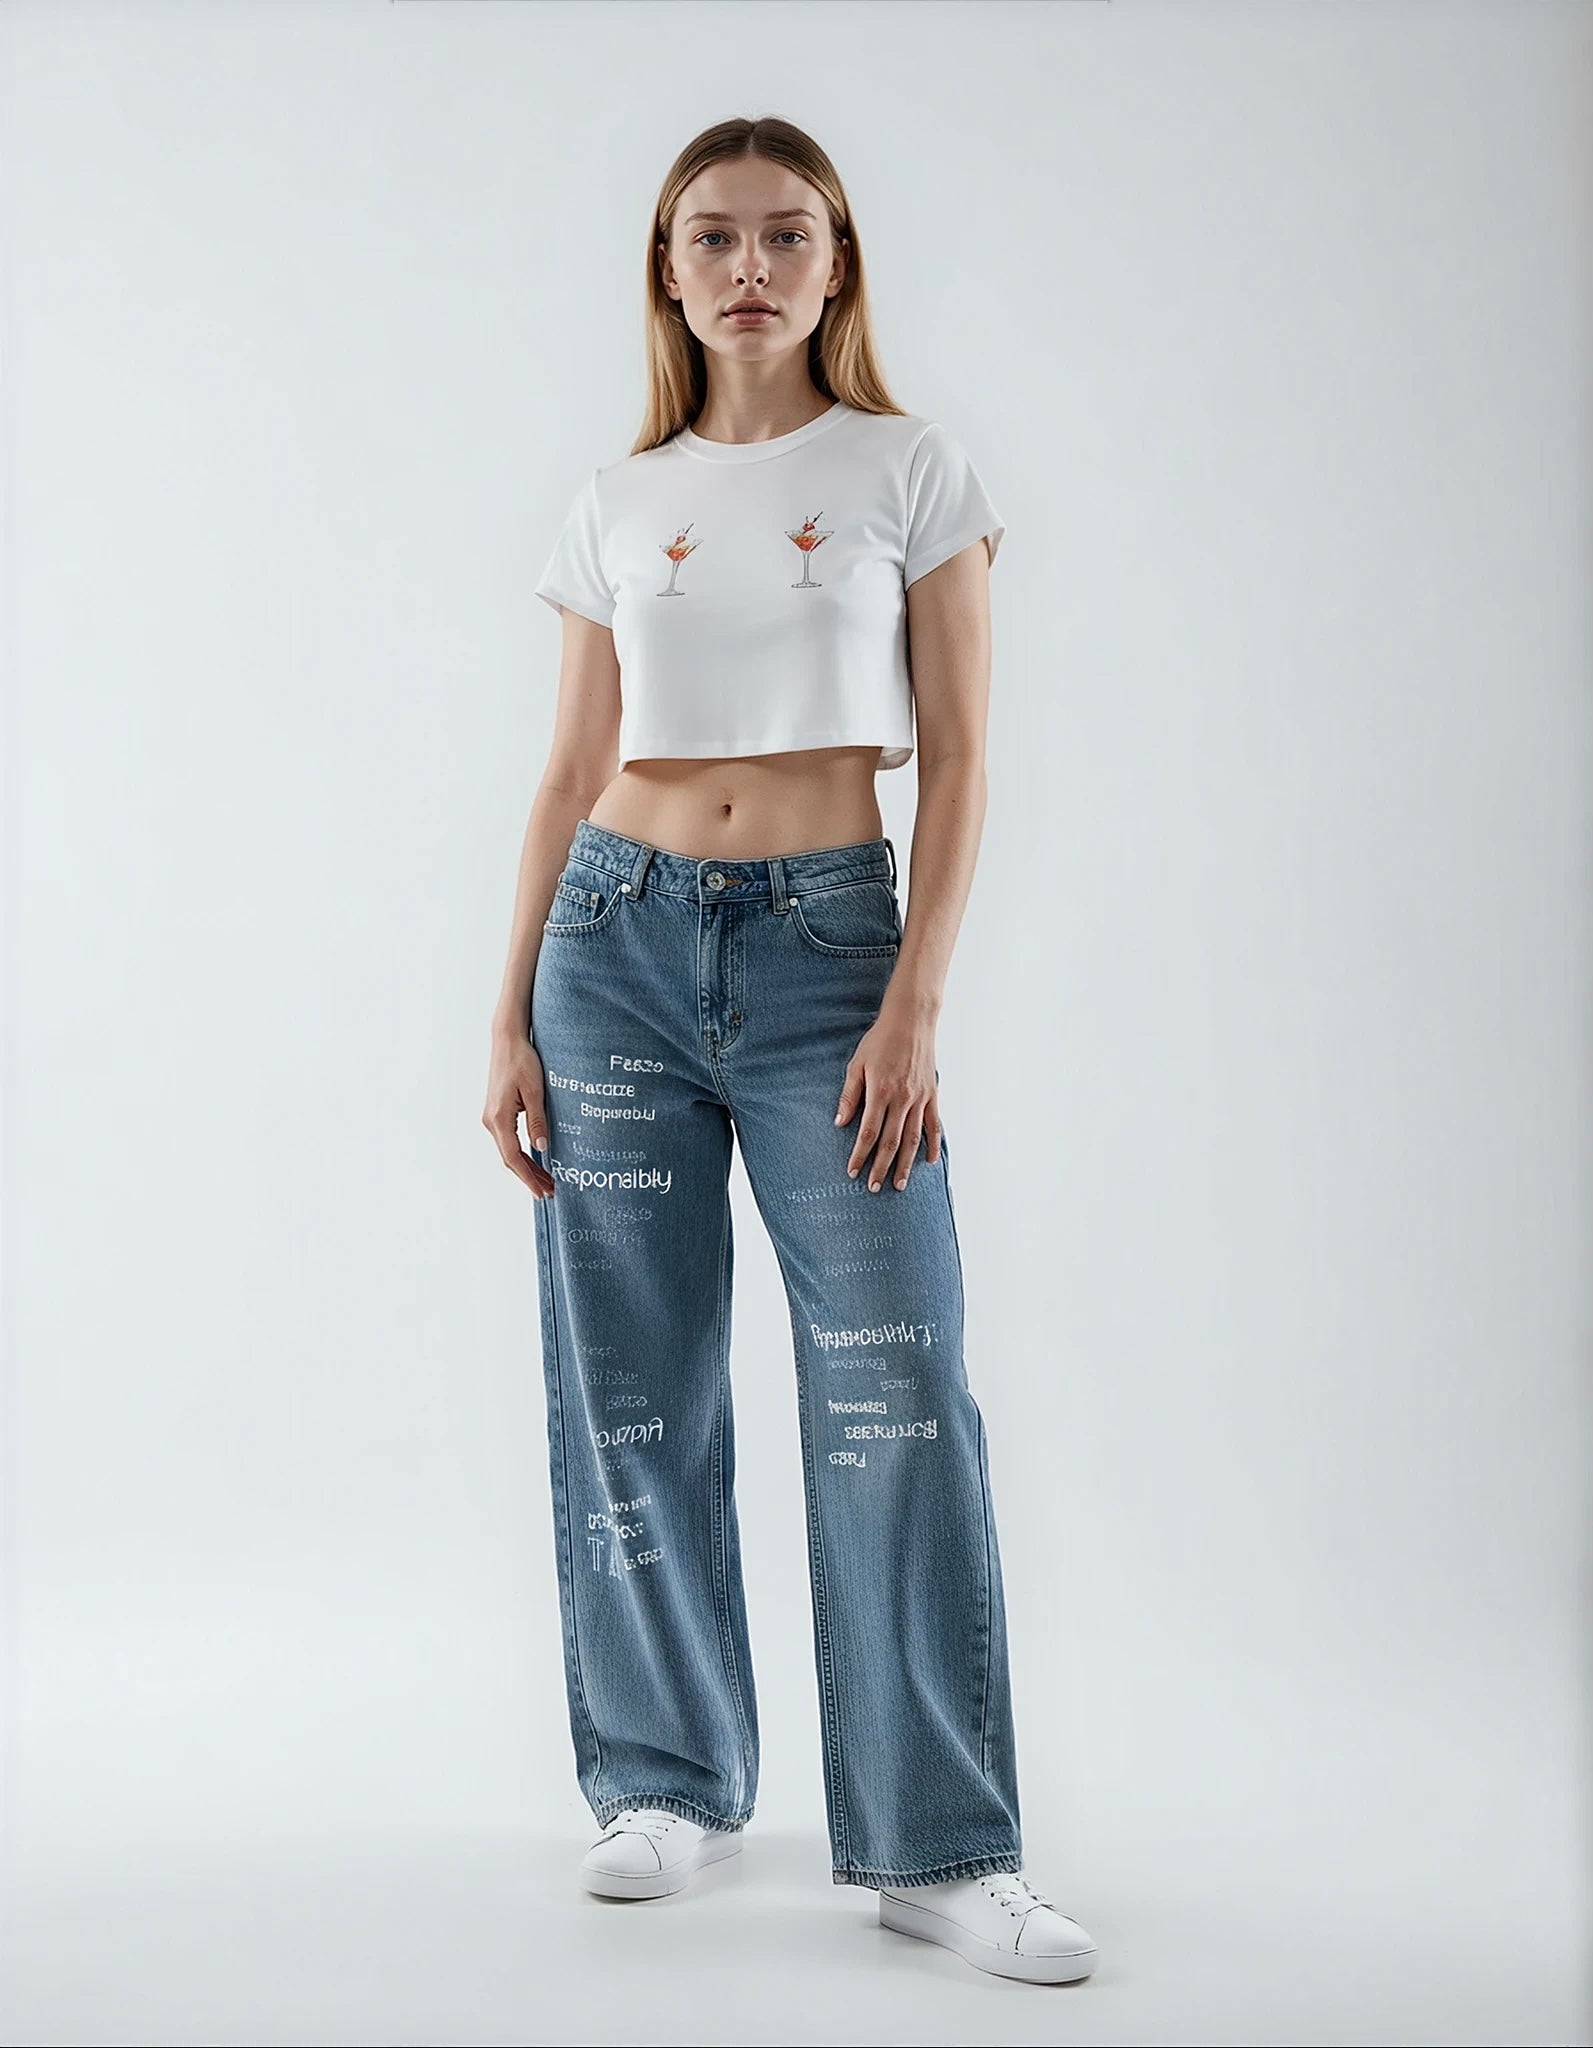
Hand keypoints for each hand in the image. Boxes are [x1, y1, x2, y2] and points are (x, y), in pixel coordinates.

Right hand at [483, 1030, 555, 1198]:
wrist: (507, 1039)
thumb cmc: (522, 1060)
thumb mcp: (534, 1091)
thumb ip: (537, 1121)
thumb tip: (541, 1148)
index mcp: (499, 1118)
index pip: (514, 1157)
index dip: (528, 1177)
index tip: (542, 1191)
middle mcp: (491, 1121)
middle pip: (510, 1158)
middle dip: (529, 1176)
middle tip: (549, 1191)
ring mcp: (492, 1117)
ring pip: (509, 1150)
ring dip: (527, 1166)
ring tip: (546, 1179)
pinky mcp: (497, 1112)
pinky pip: (509, 1139)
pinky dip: (522, 1153)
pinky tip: (536, 1158)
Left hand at [834, 1001, 941, 1191]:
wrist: (911, 1021)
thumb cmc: (880, 1040)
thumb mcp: (857, 1064)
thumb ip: (850, 1095)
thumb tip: (840, 1122)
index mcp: (880, 1092)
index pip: (867, 1133)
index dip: (859, 1155)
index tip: (852, 1171)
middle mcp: (902, 1099)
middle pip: (890, 1142)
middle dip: (881, 1167)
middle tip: (874, 1188)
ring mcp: (920, 1099)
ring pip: (913, 1140)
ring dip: (906, 1165)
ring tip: (900, 1185)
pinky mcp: (932, 1095)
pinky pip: (933, 1125)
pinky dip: (932, 1145)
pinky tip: (928, 1161)